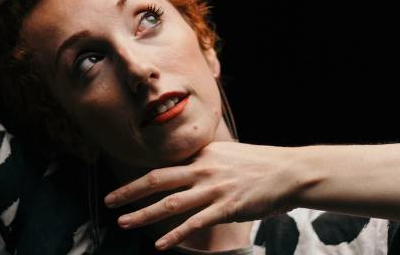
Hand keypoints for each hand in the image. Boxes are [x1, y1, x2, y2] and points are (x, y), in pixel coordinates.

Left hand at [104, 142, 301, 250]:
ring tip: (124, 223)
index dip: (141, 178)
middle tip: (109, 202)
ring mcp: (214, 188)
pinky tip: (160, 245)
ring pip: (171, 203)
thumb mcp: (229, 155)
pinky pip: (195, 222)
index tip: (124, 188)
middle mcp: (204, 168)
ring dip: (144, 214)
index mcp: (203, 155)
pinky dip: (175, 235)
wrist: (290, 172)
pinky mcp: (227, 206)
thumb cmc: (262, 165)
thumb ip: (207, 164)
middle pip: (158, 180)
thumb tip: (191, 172)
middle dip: (130, 192)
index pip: (165, 166)